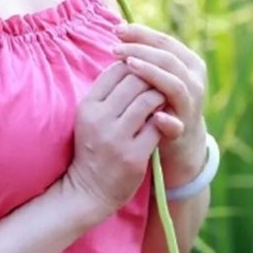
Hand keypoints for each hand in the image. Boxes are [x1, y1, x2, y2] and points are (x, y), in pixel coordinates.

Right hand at [64, 60, 170, 218]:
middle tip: (160, 83)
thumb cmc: (92, 148)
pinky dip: (165, 119)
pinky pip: (158, 126)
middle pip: (134, 80)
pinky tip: (165, 120)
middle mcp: (99, 119)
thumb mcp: (90, 118)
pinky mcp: (133, 155)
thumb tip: (130, 62)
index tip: (144, 72)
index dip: (134, 65)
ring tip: (164, 99)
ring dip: (161, 96)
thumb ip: (106, 93)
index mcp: (87, 107)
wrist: (89, 190)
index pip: (115, 70)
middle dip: (151, 77)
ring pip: (148, 99)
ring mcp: (116, 138)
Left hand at [110, 22, 207, 183]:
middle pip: (168, 59)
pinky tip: (153, 116)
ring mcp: (190, 105)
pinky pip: (176, 124)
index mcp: (189, 63)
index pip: (164, 41)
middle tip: (116, 48)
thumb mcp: (157, 75)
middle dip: (141, 50)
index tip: (117, 29)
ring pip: (174, 85)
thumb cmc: (161, 100)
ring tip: (129, 65)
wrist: (180, 140)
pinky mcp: (183, 129)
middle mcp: (194, 81)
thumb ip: (146, 55)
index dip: (141, 34)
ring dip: (151, 74)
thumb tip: (119, 28)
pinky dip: (165, 121)